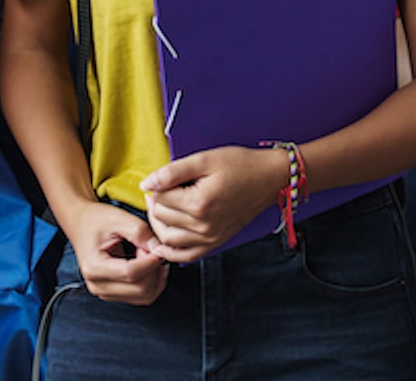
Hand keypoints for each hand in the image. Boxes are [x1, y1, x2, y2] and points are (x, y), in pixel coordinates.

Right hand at [66, 200, 168, 304]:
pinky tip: (148, 264)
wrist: (81, 224)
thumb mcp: (118, 218)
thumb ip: (140, 232)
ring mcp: (104, 292)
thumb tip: (159, 249)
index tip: (159, 247)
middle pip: (140, 289)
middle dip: (154, 269)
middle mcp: (97, 285)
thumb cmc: (96, 219)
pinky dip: (151, 282)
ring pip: (144, 297)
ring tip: (148, 256)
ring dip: (155, 277)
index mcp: (94, 267)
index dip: (151, 261)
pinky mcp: (113, 293)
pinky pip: (140, 297)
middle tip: (152, 249)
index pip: (132, 273)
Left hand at [139, 146, 286, 262]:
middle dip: (156, 203)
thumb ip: (172, 172)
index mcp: (199, 204)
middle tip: (162, 189)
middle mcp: (204, 226)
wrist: (269, 179)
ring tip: (163, 207)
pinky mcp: (216, 243)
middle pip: (162, 219)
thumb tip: (146, 183)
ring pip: (168, 239)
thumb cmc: (240, 165)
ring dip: (159, 224)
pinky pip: (186, 255)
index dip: (157, 186)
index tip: (164, 178)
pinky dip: (170, 251)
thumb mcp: (204, 160)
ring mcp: (210, 238)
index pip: (160, 200)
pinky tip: (162, 242)